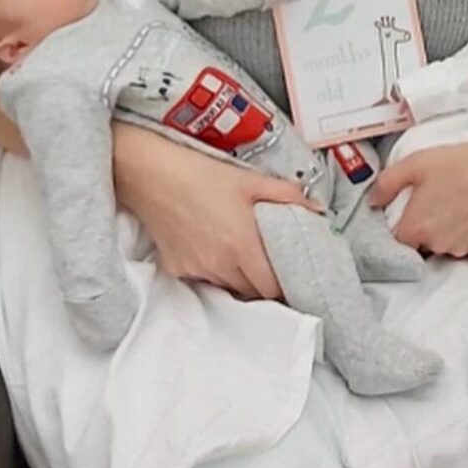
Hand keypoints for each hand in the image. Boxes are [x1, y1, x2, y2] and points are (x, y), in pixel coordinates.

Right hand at [113, 124, 318, 300]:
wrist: (151, 175)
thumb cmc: (201, 174)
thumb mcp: (249, 179)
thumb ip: (287, 195)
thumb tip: (317, 209)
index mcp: (242, 244)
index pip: (272, 288)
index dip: (285, 287)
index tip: (292, 280)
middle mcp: (220, 264)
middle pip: (252, 293)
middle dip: (265, 285)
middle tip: (272, 268)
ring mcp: (197, 269)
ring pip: (229, 289)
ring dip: (240, 280)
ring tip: (244, 258)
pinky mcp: (177, 269)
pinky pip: (204, 281)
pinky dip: (214, 273)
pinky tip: (215, 251)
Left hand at [368, 121, 467, 255]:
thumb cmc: (462, 163)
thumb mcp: (416, 163)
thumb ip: (387, 184)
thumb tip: (373, 200)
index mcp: (416, 228)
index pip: (394, 242)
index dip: (398, 225)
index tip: (404, 211)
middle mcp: (435, 244)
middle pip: (417, 245)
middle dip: (419, 228)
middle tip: (430, 200)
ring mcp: (459, 247)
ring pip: (439, 245)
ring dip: (440, 230)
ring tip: (451, 201)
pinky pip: (460, 243)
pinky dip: (459, 231)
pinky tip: (466, 208)